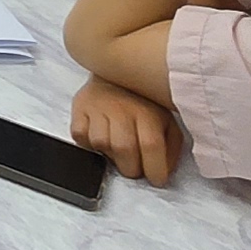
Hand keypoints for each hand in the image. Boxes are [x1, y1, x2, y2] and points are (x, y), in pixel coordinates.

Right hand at [69, 78, 184, 187]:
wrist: (117, 70)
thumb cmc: (143, 101)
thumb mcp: (167, 119)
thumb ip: (171, 145)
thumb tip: (165, 170)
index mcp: (148, 111)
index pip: (151, 145)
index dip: (155, 169)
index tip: (157, 179)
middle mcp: (122, 108)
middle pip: (124, 149)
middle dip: (131, 169)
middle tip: (135, 167)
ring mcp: (98, 107)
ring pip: (100, 144)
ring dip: (110, 155)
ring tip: (118, 149)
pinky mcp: (79, 107)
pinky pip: (80, 136)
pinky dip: (88, 144)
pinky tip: (101, 138)